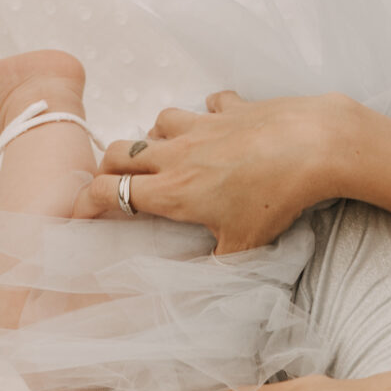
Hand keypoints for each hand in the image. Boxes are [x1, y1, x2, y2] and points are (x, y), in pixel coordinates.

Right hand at [74, 90, 345, 252]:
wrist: (314, 144)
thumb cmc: (277, 198)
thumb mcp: (245, 246)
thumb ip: (219, 267)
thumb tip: (206, 287)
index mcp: (172, 191)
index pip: (109, 192)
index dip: (84, 203)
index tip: (76, 214)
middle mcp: (177, 153)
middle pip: (120, 153)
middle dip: (107, 168)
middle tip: (110, 183)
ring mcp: (203, 124)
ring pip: (158, 122)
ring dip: (154, 138)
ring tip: (165, 154)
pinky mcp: (231, 107)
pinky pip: (208, 104)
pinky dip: (206, 113)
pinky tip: (218, 123)